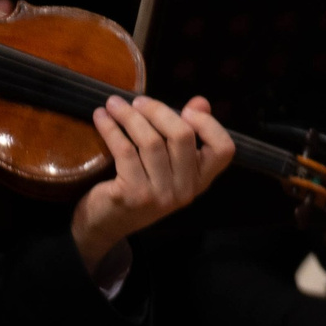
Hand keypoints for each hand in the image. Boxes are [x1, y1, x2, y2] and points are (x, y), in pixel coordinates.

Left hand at [70, 95, 236, 275]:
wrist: (105, 225)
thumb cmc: (139, 188)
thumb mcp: (168, 165)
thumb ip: (187, 135)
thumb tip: (200, 102)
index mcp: (201, 181)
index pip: (223, 149)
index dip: (209, 124)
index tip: (187, 109)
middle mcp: (185, 190)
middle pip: (182, 137)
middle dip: (158, 111)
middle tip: (138, 101)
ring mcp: (159, 195)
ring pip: (151, 141)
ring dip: (130, 116)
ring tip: (115, 104)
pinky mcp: (132, 195)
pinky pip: (124, 150)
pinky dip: (111, 128)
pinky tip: (102, 117)